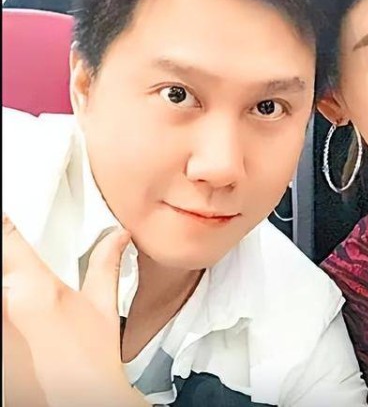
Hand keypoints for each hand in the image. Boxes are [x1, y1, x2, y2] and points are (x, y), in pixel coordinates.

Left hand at [2, 215, 147, 406]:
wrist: (80, 401)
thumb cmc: (91, 363)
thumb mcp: (103, 307)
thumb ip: (107, 265)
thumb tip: (118, 237)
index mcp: (37, 289)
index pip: (7, 239)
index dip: (5, 223)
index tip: (6, 217)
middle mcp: (6, 306)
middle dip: (7, 256)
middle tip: (18, 260)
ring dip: (7, 283)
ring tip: (22, 292)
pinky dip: (6, 304)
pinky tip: (19, 316)